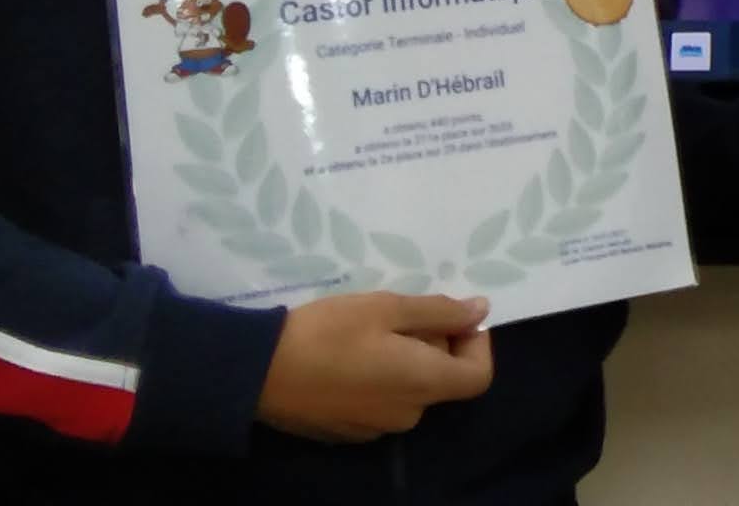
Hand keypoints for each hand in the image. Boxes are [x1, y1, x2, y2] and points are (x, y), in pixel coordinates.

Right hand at [254, 292, 494, 442]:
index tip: (452, 317)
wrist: (256, 372)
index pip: (478, 376)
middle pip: (442, 379)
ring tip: (368, 332)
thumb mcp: (386, 307)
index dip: (476, 344)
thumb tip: (482, 311)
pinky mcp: (347, 431)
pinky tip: (346, 357)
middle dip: (433, 343)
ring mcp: (375, 428)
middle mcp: (407, 414)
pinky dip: (379, 379)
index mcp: (423, 384)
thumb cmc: (327, 332)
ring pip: (409, 390)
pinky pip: (380, 402)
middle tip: (397, 314)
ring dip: (404, 360)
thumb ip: (440, 311)